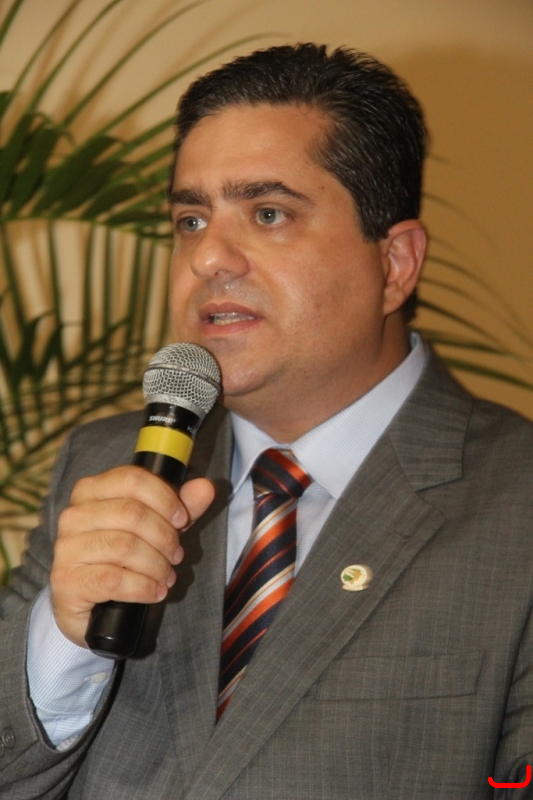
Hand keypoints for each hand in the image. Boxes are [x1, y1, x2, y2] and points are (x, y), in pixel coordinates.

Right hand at [50, 466, 214, 646]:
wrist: (87, 604)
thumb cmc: (121, 557)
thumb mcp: (156, 527)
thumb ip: (181, 507)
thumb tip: (206, 488)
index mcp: (91, 491)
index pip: (132, 479)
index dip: (164, 498)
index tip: (182, 519)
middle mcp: (74, 515)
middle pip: (132, 513)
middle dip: (165, 537)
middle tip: (177, 555)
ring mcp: (66, 548)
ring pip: (125, 546)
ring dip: (157, 564)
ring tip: (168, 575)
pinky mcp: (67, 581)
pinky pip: (114, 579)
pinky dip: (144, 587)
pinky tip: (156, 592)